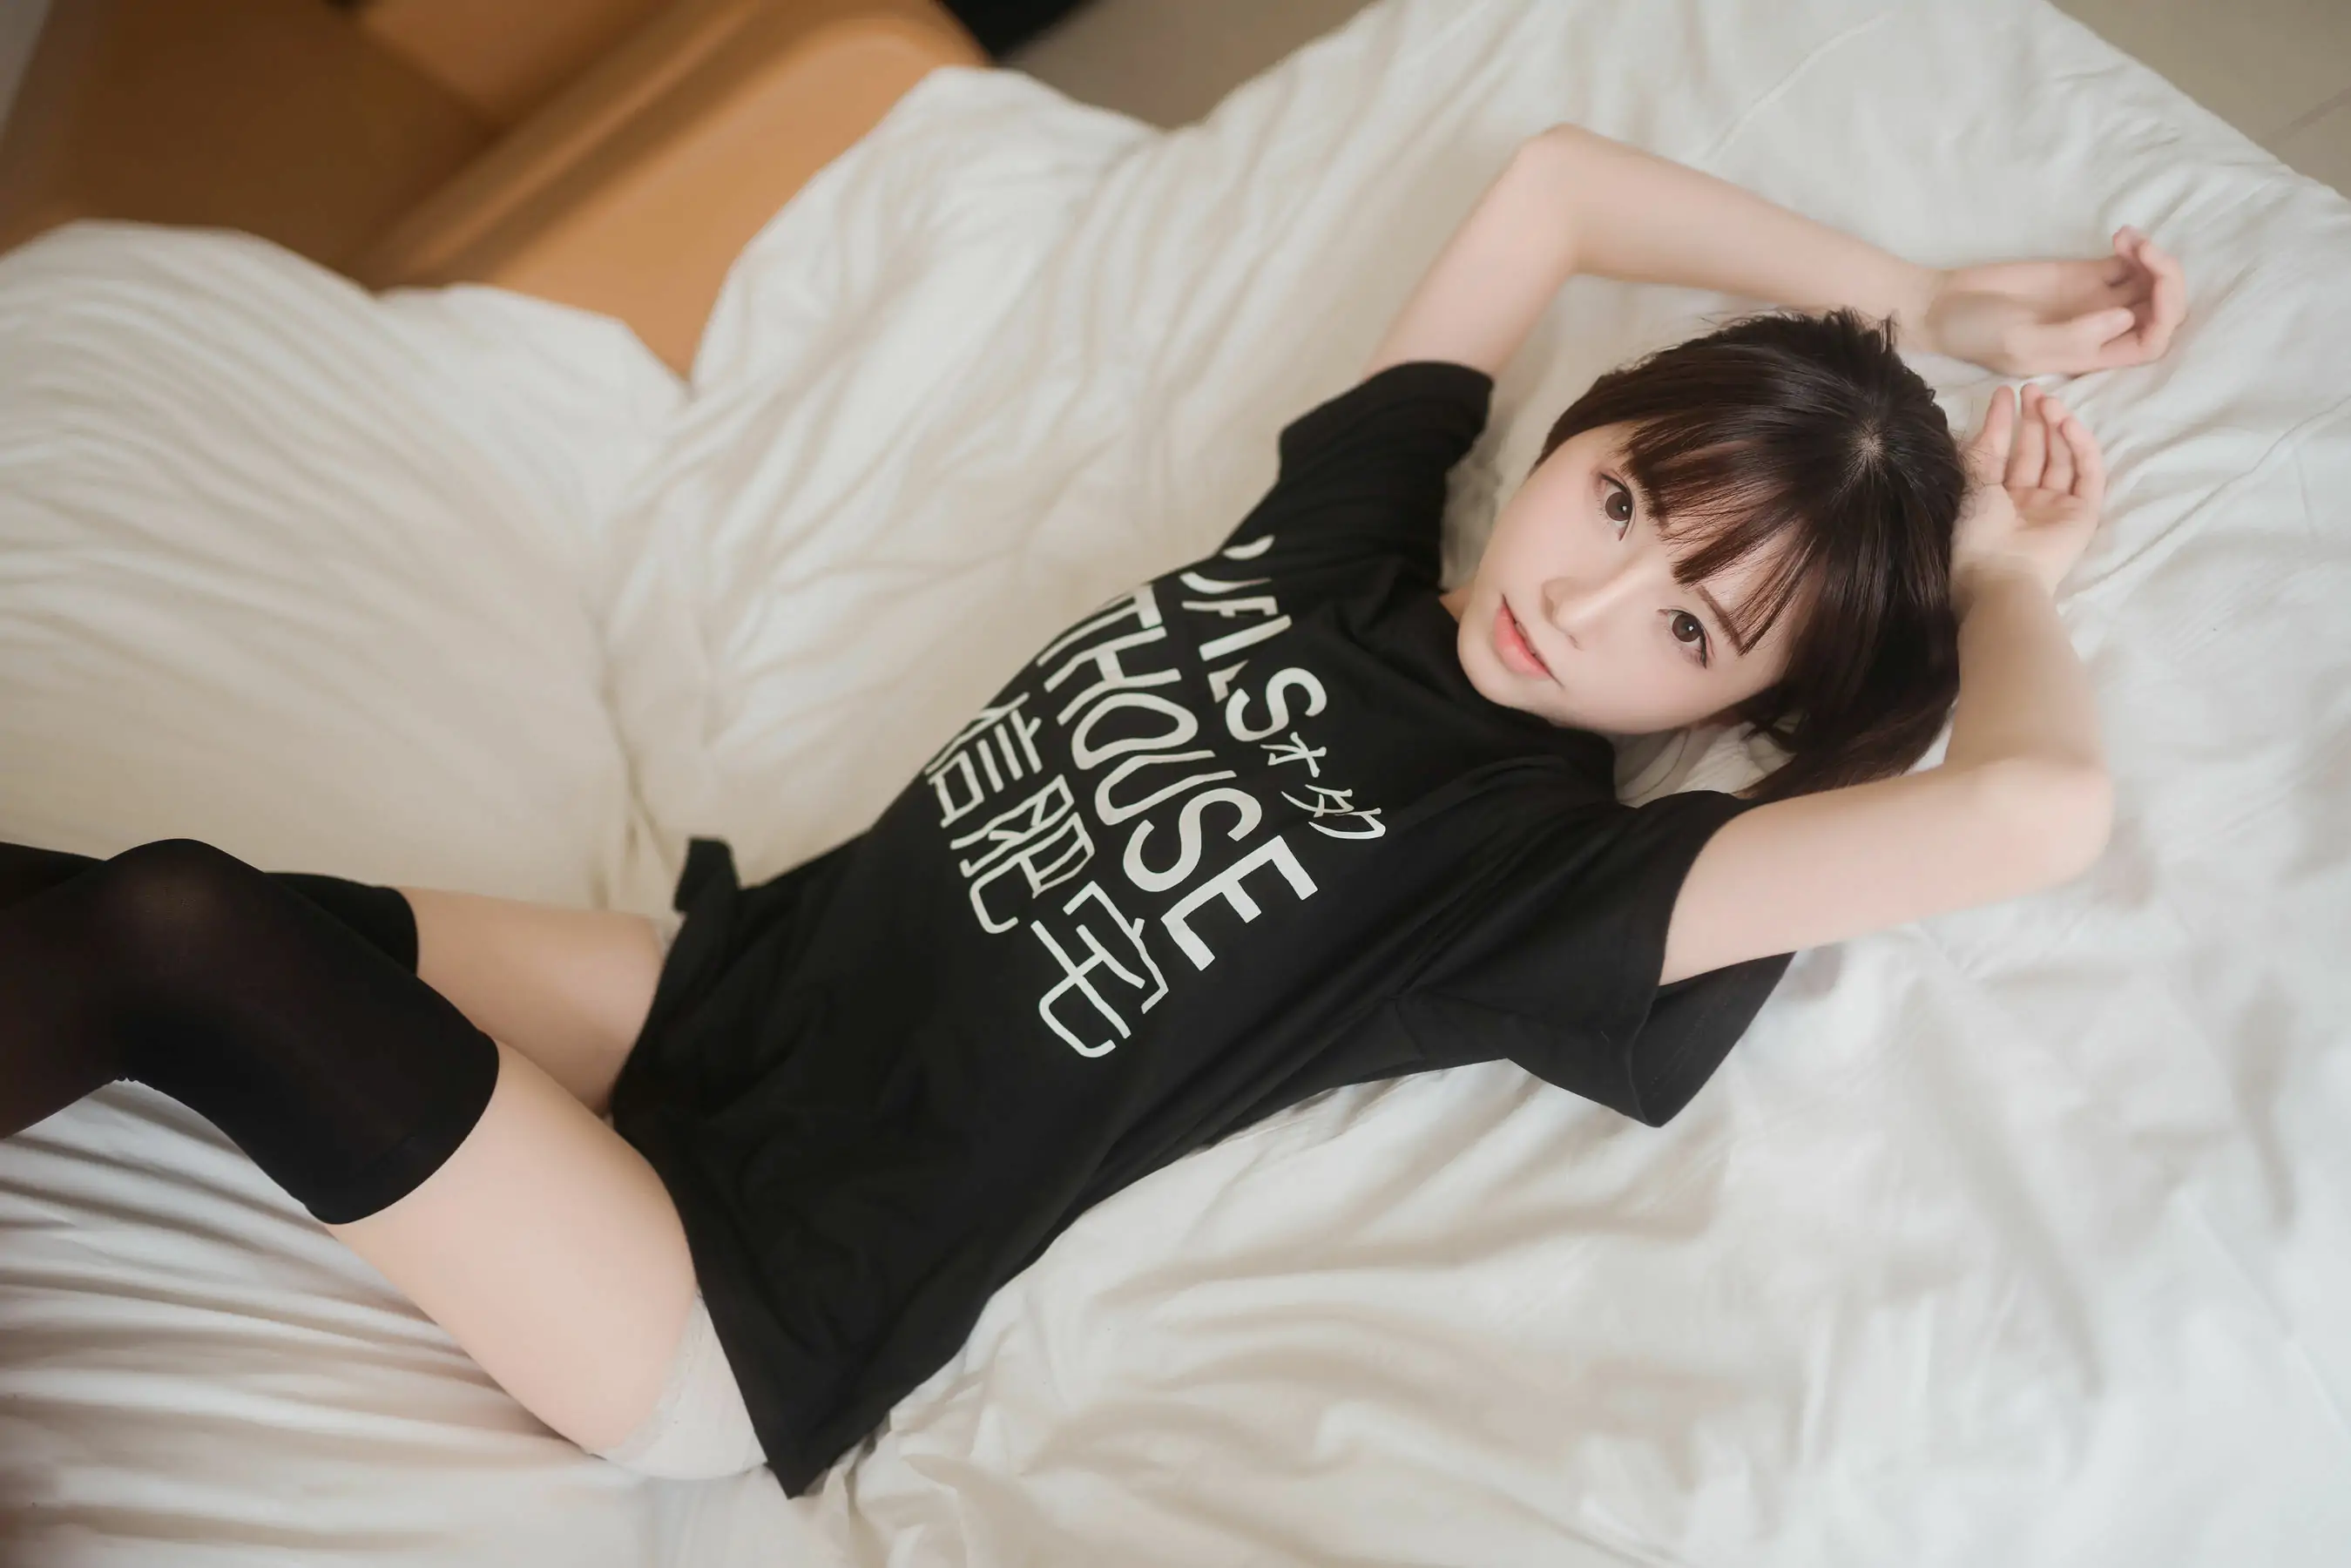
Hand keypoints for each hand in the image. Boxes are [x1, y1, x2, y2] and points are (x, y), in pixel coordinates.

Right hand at [1920, 228, 2185, 375]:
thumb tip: (2127, 317)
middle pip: (2160, 311)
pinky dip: (2136, 246)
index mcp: (2090, 356)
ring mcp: (2095, 300)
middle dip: (2167, 281)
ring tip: (2127, 239)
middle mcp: (2101, 330)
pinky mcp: (2085, 273)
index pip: (2151, 343)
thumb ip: (2074, 336)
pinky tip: (2119, 234)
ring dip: (2153, 258)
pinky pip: (2129, 262)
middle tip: (2144, 251)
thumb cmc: (1977, 333)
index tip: (2147, 288)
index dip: (2163, 317)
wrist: (1947, 303)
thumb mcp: (2020, 342)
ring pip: (2150, 283)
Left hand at [1952, 383, 2104, 607]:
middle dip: (2034, 419)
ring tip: (2047, 401)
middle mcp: (2025, 503)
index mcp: (1993, 501)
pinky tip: (2068, 424)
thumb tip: (1990, 418)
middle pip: (2036, 452)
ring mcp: (2055, 508)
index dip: (2004, 422)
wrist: (2000, 573)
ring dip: (2056, 427)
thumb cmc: (1975, 532)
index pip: (2003, 453)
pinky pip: (2088, 474)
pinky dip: (2081, 447)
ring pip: (2062, 458)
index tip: (2004, 393)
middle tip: (2032, 390)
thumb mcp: (1971, 484)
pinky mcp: (2083, 514)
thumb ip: (1983, 451)